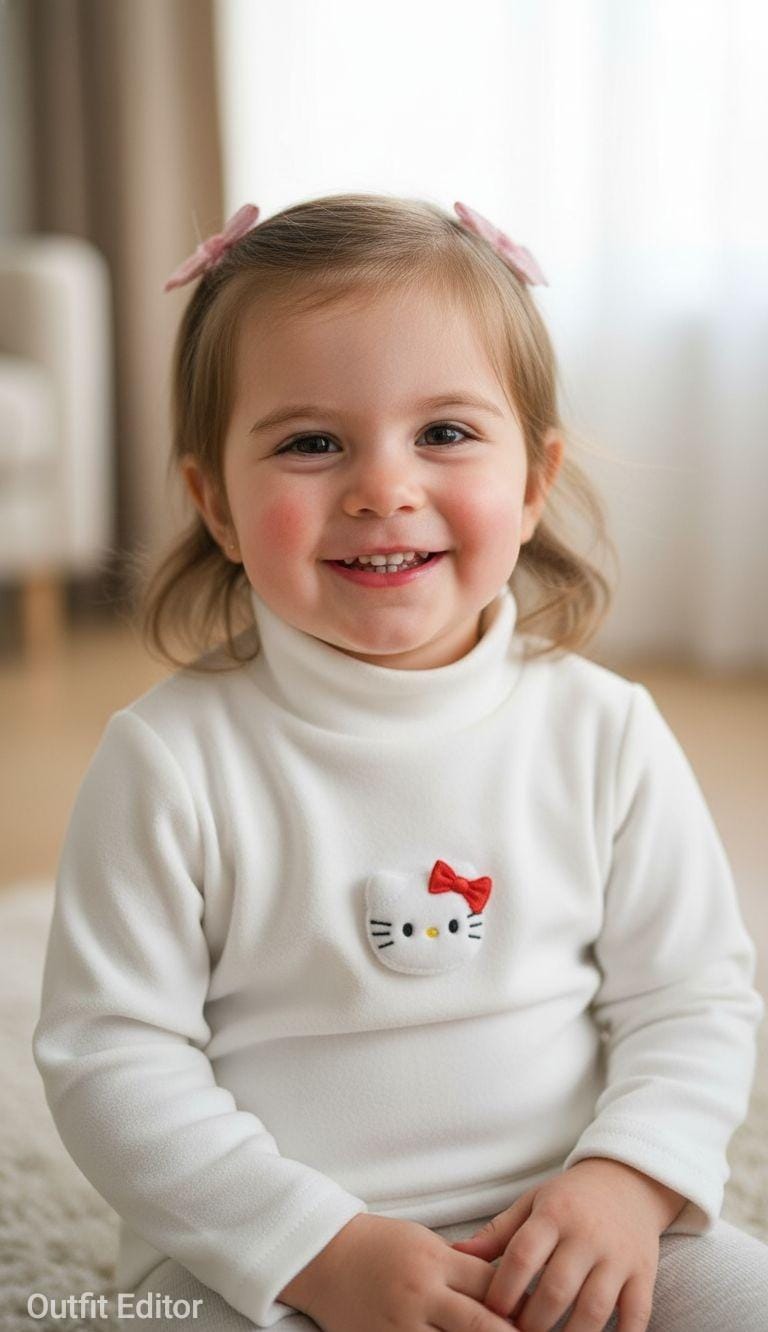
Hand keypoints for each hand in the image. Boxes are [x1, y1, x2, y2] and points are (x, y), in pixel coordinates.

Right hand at [278, 1210, 522, 1330]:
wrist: (324, 1257)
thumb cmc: (380, 1245)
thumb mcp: (425, 1243)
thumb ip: (462, 1268)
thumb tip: (506, 1291)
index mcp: (436, 1261)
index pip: (492, 1285)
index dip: (522, 1304)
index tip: (544, 1316)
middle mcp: (422, 1294)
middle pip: (483, 1324)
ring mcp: (401, 1325)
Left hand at [449, 1158, 685, 1331]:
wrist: (628, 1182)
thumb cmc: (570, 1198)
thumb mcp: (532, 1203)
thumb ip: (498, 1232)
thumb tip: (454, 1253)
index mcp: (554, 1214)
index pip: (523, 1255)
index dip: (503, 1290)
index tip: (489, 1313)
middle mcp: (587, 1235)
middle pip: (557, 1289)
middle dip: (533, 1323)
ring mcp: (618, 1256)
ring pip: (594, 1309)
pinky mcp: (643, 1274)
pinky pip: (637, 1315)